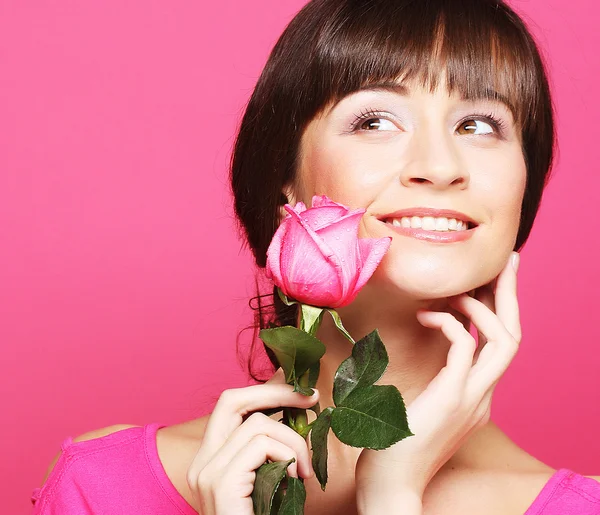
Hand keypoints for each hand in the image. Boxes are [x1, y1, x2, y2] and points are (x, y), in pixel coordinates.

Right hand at [186, 368, 317, 514]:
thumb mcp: (268, 479)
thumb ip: (272, 449)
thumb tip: (296, 405)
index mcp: (210, 460)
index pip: (230, 405)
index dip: (266, 390)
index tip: (301, 392)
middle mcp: (202, 462)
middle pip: (232, 399)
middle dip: (276, 392)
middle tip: (311, 399)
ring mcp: (207, 472)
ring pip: (257, 424)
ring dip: (293, 442)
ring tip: (303, 470)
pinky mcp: (221, 483)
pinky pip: (261, 445)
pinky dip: (288, 455)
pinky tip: (295, 479)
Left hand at [355, 252, 520, 510]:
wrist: (390, 485)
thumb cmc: (394, 444)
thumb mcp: (419, 405)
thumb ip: (432, 380)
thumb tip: (415, 355)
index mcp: (476, 395)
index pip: (501, 345)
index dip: (502, 310)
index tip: (493, 280)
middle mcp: (483, 395)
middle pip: (515, 335)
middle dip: (512, 296)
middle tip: (507, 262)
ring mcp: (472, 398)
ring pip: (505, 340)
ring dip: (484, 307)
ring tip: (456, 292)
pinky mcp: (453, 398)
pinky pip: (465, 346)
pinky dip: (450, 323)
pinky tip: (425, 315)